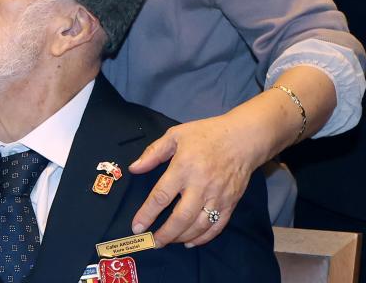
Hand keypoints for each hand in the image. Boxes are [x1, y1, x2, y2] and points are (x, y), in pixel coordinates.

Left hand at [128, 114, 267, 246]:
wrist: (244, 139)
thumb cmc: (206, 135)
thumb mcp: (175, 135)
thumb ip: (153, 153)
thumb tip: (134, 168)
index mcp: (183, 168)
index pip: (161, 196)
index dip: (147, 214)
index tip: (137, 227)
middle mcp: (200, 186)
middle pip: (180, 218)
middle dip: (165, 234)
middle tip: (152, 243)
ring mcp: (218, 197)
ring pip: (198, 226)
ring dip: (181, 237)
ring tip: (168, 241)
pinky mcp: (231, 203)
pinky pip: (216, 226)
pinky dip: (203, 238)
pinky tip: (191, 242)